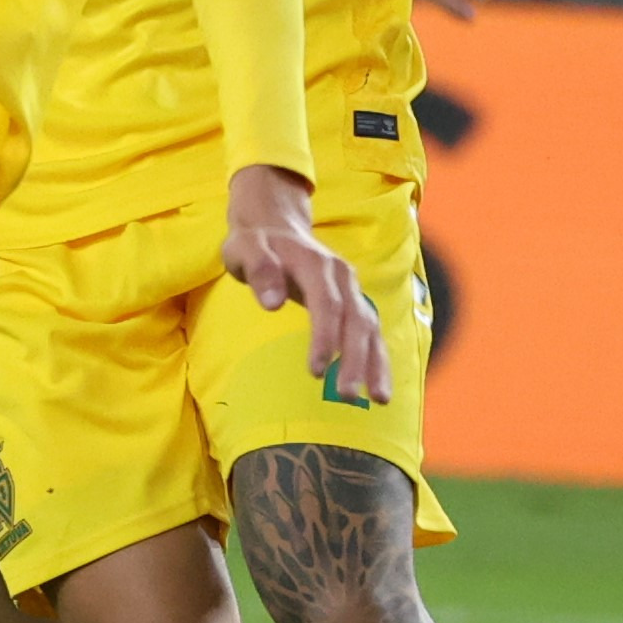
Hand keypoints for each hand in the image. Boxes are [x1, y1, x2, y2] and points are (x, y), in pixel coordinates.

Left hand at [223, 164, 388, 404]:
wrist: (275, 222)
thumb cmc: (255, 242)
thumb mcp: (244, 248)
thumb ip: (258, 270)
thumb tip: (272, 303)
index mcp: (316, 263)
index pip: (327, 303)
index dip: (324, 337)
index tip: (315, 371)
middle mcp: (341, 276)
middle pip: (355, 319)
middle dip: (354, 359)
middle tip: (345, 395)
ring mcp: (352, 289)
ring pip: (370, 327)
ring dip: (374, 363)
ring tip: (377, 399)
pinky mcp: (354, 302)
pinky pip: (371, 332)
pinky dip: (377, 359)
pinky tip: (378, 390)